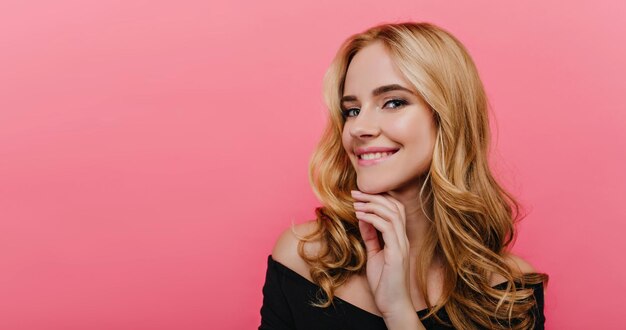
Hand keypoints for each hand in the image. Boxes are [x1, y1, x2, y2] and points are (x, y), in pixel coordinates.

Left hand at [352, 190, 420, 327]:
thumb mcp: (374, 254)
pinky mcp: (397, 254)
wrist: (392, 305)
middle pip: (394, 206)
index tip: (360, 194)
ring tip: (356, 202)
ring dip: (372, 205)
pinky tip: (360, 216)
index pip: (395, 208)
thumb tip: (363, 218)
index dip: (379, 197)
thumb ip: (370, 236)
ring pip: (392, 213)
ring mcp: (401, 245)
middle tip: (355, 192)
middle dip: (374, 196)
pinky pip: (387, 228)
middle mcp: (403, 238)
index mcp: (399, 238)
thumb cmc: (384, 282)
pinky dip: (373, 218)